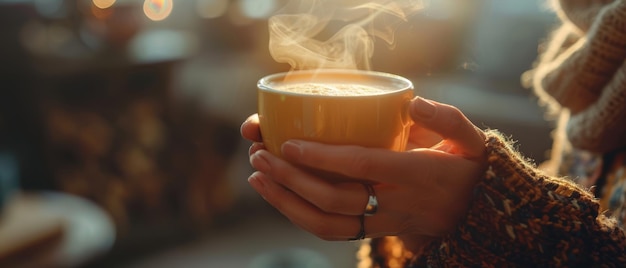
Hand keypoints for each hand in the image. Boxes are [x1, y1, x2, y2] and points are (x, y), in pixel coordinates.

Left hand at [241, 97, 486, 251]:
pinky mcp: (373, 232)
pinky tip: (277, 195)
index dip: (322, 158)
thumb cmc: (468, 169)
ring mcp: (382, 223)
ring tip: (257, 177)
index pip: (361, 166)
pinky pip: (331, 231)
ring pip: (326, 224)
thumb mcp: (471, 140)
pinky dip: (299, 215)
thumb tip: (414, 104)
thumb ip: (447, 119)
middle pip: (334, 199)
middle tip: (260, 155)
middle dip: (291, 179)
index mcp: (415, 175)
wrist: (477, 214)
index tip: (288, 144)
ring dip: (286, 202)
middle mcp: (395, 204)